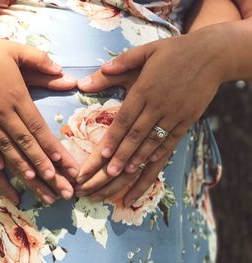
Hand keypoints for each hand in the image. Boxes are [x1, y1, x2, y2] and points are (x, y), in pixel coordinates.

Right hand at [0, 25, 79, 203]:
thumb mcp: (15, 50)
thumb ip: (41, 61)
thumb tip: (65, 74)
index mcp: (16, 97)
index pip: (38, 129)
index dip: (52, 149)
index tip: (65, 167)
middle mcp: (2, 116)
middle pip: (28, 147)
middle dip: (47, 170)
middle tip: (62, 190)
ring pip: (9, 155)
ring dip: (26, 176)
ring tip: (41, 194)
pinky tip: (7, 183)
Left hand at [75, 26, 228, 204]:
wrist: (212, 54)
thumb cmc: (174, 51)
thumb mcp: (145, 51)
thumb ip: (119, 64)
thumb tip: (88, 78)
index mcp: (145, 88)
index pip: (124, 119)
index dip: (112, 138)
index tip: (101, 155)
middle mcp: (158, 105)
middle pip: (136, 136)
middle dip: (120, 156)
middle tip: (107, 174)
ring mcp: (174, 114)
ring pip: (152, 142)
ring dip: (137, 160)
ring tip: (123, 175)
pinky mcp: (187, 120)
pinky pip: (171, 141)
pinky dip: (158, 154)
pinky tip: (147, 165)